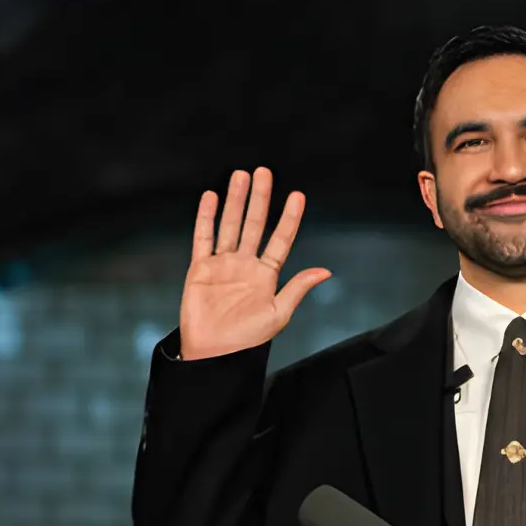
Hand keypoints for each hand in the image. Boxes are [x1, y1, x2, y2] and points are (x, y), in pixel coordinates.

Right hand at [177, 167, 331, 359]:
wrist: (213, 353)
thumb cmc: (246, 339)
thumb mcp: (279, 314)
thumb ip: (297, 288)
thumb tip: (325, 272)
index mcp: (266, 275)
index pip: (281, 240)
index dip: (289, 218)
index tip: (297, 196)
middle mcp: (245, 264)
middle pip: (254, 224)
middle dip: (259, 198)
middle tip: (264, 172)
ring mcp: (223, 264)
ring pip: (230, 225)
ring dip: (235, 201)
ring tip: (240, 176)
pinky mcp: (200, 268)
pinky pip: (203, 238)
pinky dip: (205, 217)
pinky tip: (210, 198)